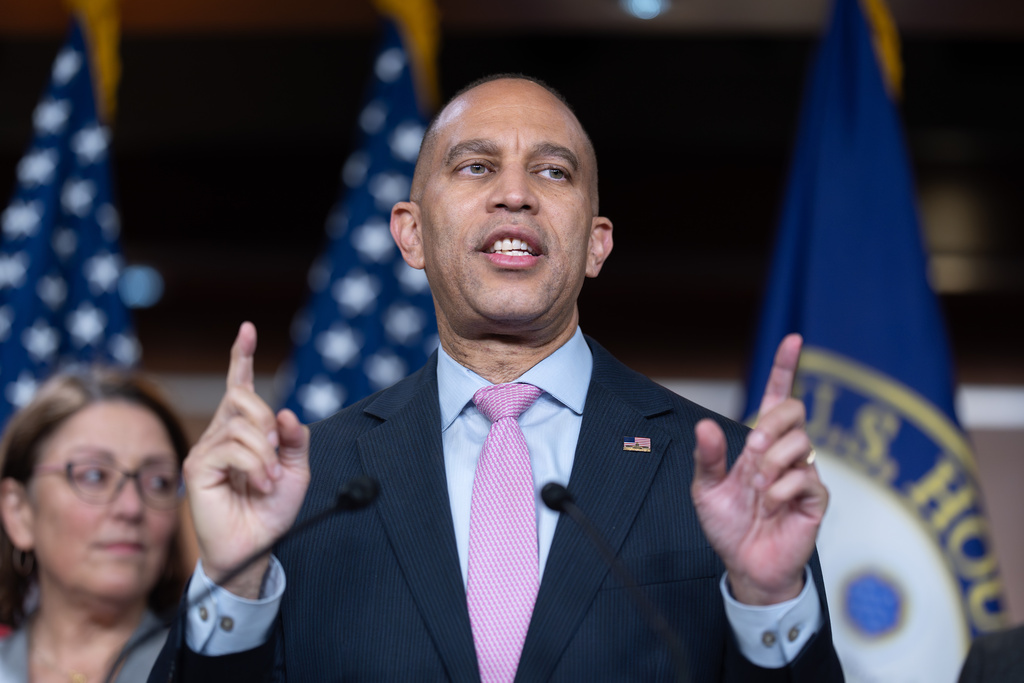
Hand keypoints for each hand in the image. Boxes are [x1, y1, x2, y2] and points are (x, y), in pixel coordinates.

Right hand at [183, 322, 310, 597]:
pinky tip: (259, 484)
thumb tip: (285, 413)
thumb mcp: (296, 470)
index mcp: (242, 431)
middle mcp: (220, 435)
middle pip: (242, 397)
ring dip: (265, 455)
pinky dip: (255, 465)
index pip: (240, 386)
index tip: (247, 329)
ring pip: (241, 426)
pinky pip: (231, 449)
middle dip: (266, 422)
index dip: (242, 357)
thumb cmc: (271, 510)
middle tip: (276, 459)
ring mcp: (205, 450)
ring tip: (268, 481)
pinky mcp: (198, 468)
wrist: (256, 546)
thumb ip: (294, 439)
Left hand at [691, 334, 826, 605]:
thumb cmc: (729, 525)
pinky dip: (781, 490)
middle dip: (771, 424)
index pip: (777, 396)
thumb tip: (706, 425)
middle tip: (752, 450)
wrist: (745, 565)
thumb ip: (707, 457)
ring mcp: (803, 473)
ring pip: (801, 443)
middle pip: (793, 411)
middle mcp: (785, 452)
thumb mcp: (705, 489)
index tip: (793, 339)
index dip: (785, 367)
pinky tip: (770, 506)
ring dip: (771, 464)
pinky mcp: (816, 498)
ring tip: (757, 489)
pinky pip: (806, 478)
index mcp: (759, 443)